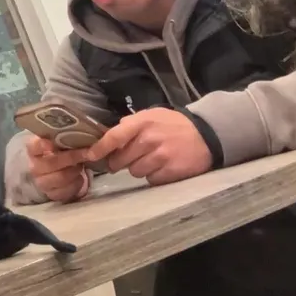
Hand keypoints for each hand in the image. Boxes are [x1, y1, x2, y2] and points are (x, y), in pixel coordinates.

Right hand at [25, 135, 89, 202]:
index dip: (42, 144)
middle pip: (52, 163)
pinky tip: (79, 178)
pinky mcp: (51, 194)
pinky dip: (77, 184)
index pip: (33, 146)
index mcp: (34, 150)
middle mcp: (34, 167)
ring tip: (81, 166)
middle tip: (86, 153)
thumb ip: (65, 138)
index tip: (52, 143)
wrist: (61, 172)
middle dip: (72, 158)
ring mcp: (41, 182)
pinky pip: (66, 191)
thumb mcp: (61, 143)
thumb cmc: (62, 153)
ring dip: (75, 171)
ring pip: (61, 177)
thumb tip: (82, 133)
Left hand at [85, 109, 211, 185]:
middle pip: (119, 160)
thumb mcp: (151, 115)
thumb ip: (130, 124)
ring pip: (134, 172)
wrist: (206, 134)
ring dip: (139, 168)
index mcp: (141, 123)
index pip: (113, 137)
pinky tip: (163, 167)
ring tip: (152, 159)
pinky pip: (150, 180)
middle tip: (130, 157)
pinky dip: (154, 176)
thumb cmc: (174, 124)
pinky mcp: (171, 171)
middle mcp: (149, 139)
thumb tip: (108, 134)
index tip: (88, 156)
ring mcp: (160, 156)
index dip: (98, 149)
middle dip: (120, 161)